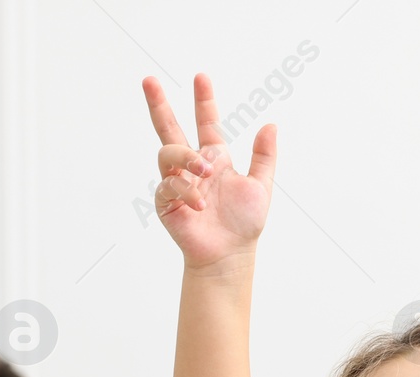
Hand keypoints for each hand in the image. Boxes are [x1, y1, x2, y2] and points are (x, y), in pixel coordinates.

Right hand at [142, 73, 276, 269]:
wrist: (229, 254)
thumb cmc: (244, 224)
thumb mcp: (261, 186)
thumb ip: (264, 156)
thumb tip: (270, 125)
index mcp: (214, 157)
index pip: (205, 122)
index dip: (204, 100)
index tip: (201, 77)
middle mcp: (192, 166)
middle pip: (169, 128)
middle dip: (158, 104)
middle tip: (149, 81)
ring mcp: (177, 182)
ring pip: (168, 153)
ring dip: (186, 158)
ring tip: (205, 172)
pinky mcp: (166, 202)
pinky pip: (168, 185)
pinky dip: (185, 192)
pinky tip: (200, 206)